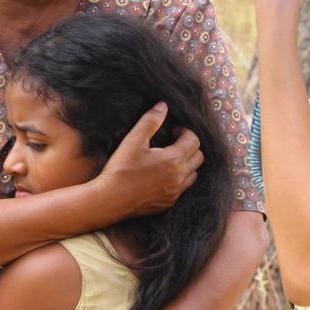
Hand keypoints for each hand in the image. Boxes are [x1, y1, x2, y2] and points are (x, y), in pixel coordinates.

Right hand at [92, 102, 202, 219]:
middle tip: (172, 142)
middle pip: (198, 157)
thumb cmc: (121, 169)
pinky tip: (162, 175)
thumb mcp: (134, 140)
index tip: (171, 130)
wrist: (110, 200)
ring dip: (186, 163)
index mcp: (174, 160)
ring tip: (169, 158)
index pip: (194, 140)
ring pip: (193, 174)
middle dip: (189, 146)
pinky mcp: (169, 203)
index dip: (184, 131)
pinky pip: (182, 188)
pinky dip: (179, 179)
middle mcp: (179, 178)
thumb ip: (151, 121)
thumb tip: (163, 106)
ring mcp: (175, 192)